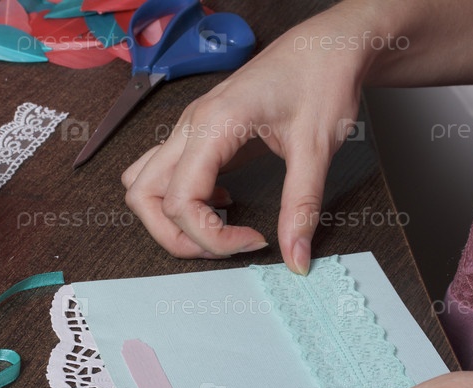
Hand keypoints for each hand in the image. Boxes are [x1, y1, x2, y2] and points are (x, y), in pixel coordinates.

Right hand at [121, 0, 472, 272]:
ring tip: (215, 229)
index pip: (180, 201)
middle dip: (176, 235)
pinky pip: (163, 173)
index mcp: (213, 124)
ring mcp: (189, 127)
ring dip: (168, 219)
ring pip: (144, 185)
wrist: (328, 44)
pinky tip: (222, 202)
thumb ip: (302, 206)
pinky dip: (180, 199)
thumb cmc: (321, 78)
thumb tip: (296, 257)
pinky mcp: (197, 131)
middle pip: (144, 197)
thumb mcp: (317, 147)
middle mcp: (190, 125)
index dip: (212, 237)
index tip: (254, 240)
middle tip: (224, 246)